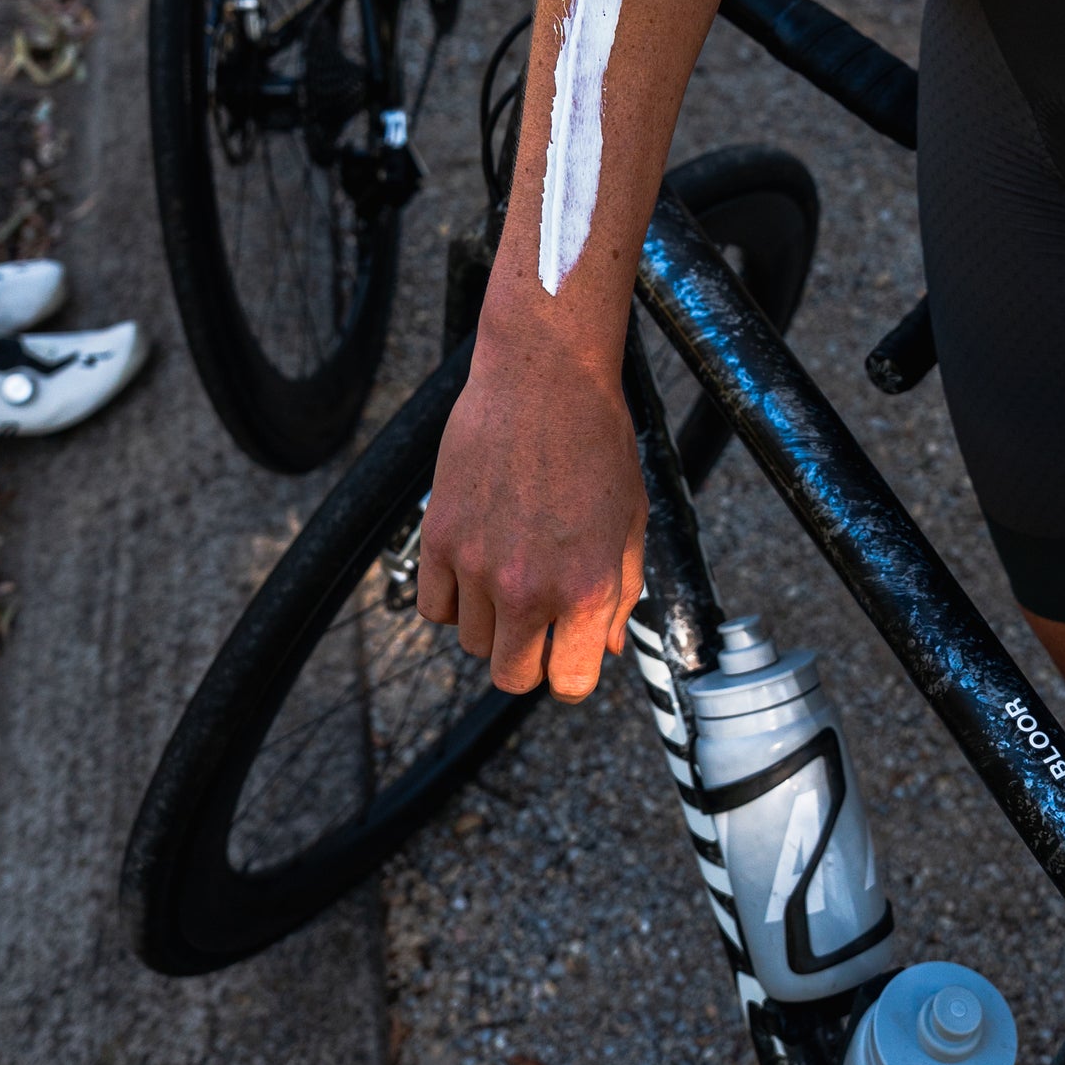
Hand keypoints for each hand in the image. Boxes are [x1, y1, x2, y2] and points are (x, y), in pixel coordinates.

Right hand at [417, 325, 644, 701]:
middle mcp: (529, 588)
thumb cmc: (597, 443)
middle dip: (527, 659)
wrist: (545, 379)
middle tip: (537, 623)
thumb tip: (603, 649)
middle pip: (510, 675)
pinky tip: (475, 567)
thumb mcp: (630, 522)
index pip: (568, 684)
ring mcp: (477, 566)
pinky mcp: (439, 537)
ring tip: (510, 574)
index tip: (566, 658)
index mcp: (586, 589)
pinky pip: (433, 606)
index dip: (569, 676)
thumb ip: (619, 593)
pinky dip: (452, 598)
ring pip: (472, 641)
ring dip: (491, 623)